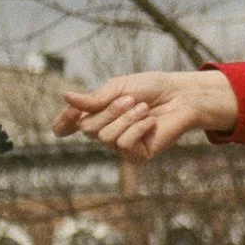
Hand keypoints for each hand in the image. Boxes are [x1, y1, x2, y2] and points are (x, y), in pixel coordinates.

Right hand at [52, 69, 237, 159]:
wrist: (180, 97)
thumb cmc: (150, 89)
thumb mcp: (118, 88)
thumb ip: (93, 99)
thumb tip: (65, 97)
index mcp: (95, 116)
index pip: (65, 127)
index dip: (64, 122)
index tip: (73, 111)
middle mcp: (103, 134)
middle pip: (87, 129)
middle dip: (110, 110)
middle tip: (132, 100)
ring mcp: (119, 147)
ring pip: (106, 137)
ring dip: (127, 118)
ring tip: (144, 109)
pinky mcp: (136, 156)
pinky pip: (124, 144)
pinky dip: (138, 128)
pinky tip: (151, 123)